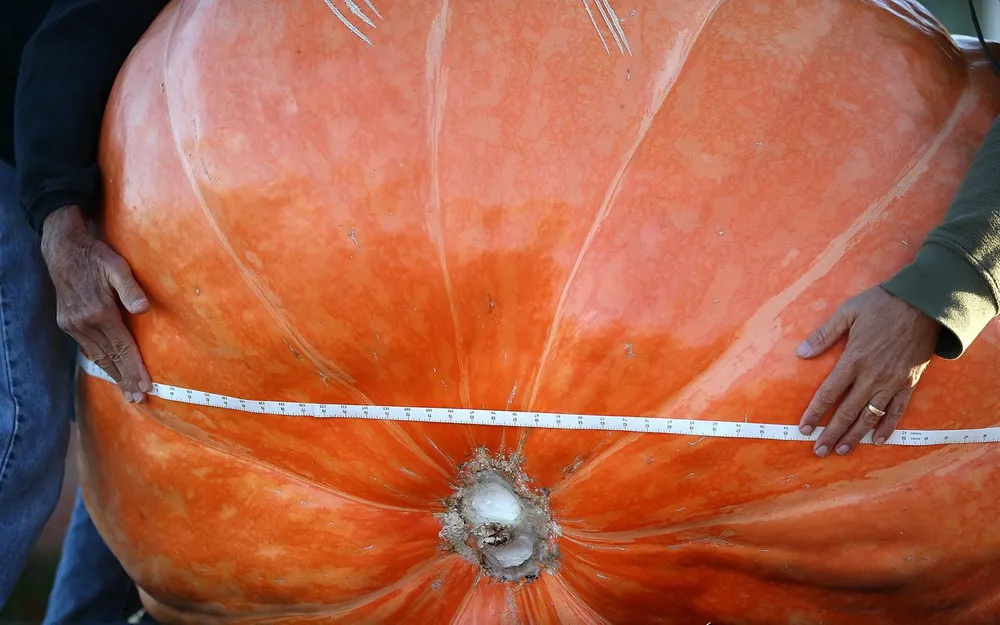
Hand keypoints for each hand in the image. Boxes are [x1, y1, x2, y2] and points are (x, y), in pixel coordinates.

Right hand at [41, 205, 150, 402]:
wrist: (63, 250)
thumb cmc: (96, 256)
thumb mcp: (116, 266)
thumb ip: (130, 288)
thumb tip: (143, 309)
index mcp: (98, 312)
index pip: (122, 348)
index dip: (135, 368)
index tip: (146, 387)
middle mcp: (83, 323)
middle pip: (110, 358)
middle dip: (125, 380)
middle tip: (139, 400)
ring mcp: (73, 325)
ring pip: (97, 357)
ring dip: (113, 375)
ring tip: (128, 393)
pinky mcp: (67, 323)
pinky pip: (87, 349)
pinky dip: (101, 362)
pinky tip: (110, 371)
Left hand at [796, 286, 939, 456]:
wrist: (924, 304)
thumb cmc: (881, 305)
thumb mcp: (847, 312)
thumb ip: (824, 335)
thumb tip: (801, 353)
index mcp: (854, 360)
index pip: (829, 394)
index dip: (815, 413)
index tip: (804, 428)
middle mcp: (872, 376)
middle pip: (847, 412)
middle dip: (831, 434)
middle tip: (819, 451)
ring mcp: (892, 382)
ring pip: (870, 416)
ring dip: (855, 436)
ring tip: (842, 451)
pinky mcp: (909, 383)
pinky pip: (897, 411)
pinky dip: (887, 427)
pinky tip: (878, 441)